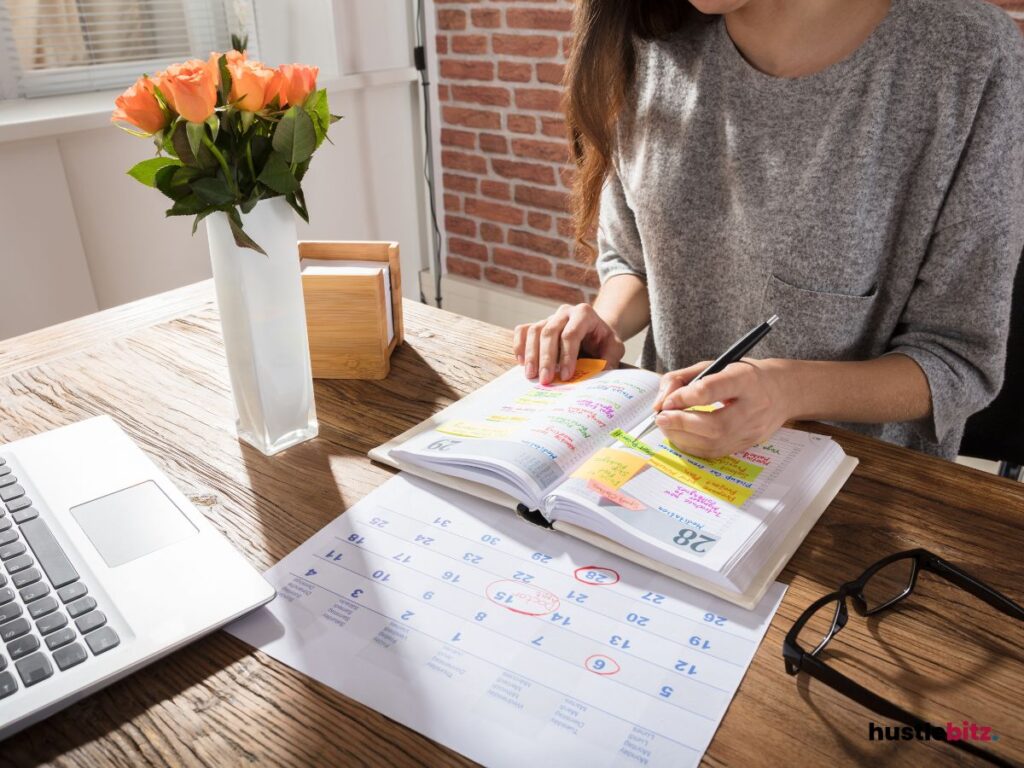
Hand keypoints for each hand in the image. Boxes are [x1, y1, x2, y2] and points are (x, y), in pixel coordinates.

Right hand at [513, 304, 625, 383]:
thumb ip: (610, 360)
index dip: (567, 356)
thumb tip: (599, 377)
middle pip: (549, 332)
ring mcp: (549, 317)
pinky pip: (522, 331)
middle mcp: (564, 312)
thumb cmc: (603, 341)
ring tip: (531, 375)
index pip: (571, 334)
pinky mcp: (538, 325)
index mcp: (584, 314)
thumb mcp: (614, 348)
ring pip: (534, 331)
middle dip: (546, 358)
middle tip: (545, 380)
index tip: (566, 376)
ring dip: (531, 355)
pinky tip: (522, 363)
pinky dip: (519, 346)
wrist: (595, 331)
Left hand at [653, 358, 793, 457]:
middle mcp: (754, 407)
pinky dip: (692, 446)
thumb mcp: (714, 365)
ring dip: (682, 437)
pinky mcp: (748, 444)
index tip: (666, 401)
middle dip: (681, 423)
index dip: (684, 397)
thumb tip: (660, 402)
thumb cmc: (744, 375)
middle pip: (714, 425)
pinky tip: (681, 436)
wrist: (783, 391)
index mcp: (746, 379)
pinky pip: (715, 452)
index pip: (712, 390)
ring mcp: (753, 430)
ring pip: (714, 443)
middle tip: (661, 418)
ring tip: (667, 426)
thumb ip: (682, 378)